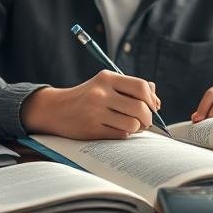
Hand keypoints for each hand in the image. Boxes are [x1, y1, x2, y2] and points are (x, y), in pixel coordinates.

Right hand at [21, 70, 160, 139]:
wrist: (56, 109)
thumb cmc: (87, 96)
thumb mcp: (105, 84)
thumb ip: (131, 87)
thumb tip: (156, 99)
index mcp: (107, 78)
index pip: (141, 87)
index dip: (152, 99)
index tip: (154, 106)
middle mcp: (101, 93)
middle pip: (140, 107)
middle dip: (148, 117)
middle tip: (145, 120)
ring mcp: (96, 112)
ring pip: (133, 124)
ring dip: (137, 128)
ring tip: (131, 125)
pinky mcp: (92, 129)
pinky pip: (121, 134)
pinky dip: (124, 134)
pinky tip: (116, 129)